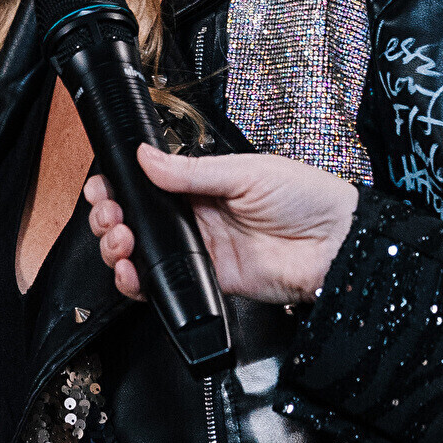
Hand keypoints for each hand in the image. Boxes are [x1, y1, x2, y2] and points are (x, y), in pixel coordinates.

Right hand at [82, 145, 357, 305]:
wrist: (337, 244)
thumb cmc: (307, 198)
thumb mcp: (246, 172)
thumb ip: (191, 172)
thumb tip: (146, 156)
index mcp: (203, 184)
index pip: (148, 184)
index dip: (120, 186)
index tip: (104, 186)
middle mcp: (196, 217)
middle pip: (136, 220)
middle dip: (110, 217)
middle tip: (110, 216)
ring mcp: (201, 250)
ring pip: (141, 253)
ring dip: (118, 248)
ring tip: (119, 241)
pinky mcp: (209, 280)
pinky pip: (164, 285)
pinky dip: (140, 283)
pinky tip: (132, 273)